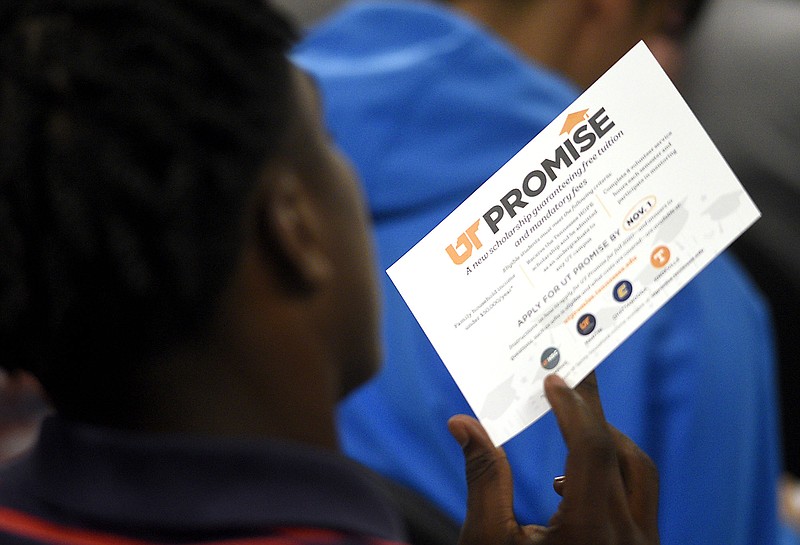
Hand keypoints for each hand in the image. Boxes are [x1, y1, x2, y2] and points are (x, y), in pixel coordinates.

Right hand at [448, 372, 658, 544]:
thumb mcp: (486, 541)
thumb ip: (482, 478)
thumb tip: (464, 422)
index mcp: (589, 534)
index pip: (592, 449)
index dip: (573, 407)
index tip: (552, 378)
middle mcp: (627, 540)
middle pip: (624, 454)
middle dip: (592, 414)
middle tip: (567, 381)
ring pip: (640, 475)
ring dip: (607, 443)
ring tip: (567, 424)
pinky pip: (638, 500)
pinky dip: (613, 474)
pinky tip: (571, 482)